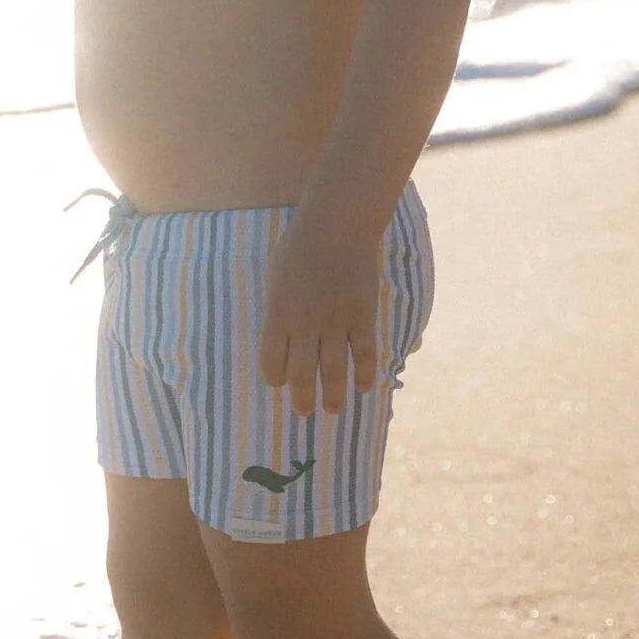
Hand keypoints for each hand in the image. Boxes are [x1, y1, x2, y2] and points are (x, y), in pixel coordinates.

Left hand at [258, 216, 381, 418]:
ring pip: (334, 370)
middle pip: (302, 372)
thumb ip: (279, 309)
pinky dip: (365, 373)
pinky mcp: (363, 315)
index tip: (278, 384)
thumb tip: (282, 337)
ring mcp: (336, 321)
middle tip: (303, 412)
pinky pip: (364, 353)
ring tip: (332, 411)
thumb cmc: (299, 247)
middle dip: (302, 397)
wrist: (336, 226)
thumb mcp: (276, 278)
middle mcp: (306, 323)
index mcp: (279, 312)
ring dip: (333, 395)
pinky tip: (364, 387)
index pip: (273, 359)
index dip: (275, 377)